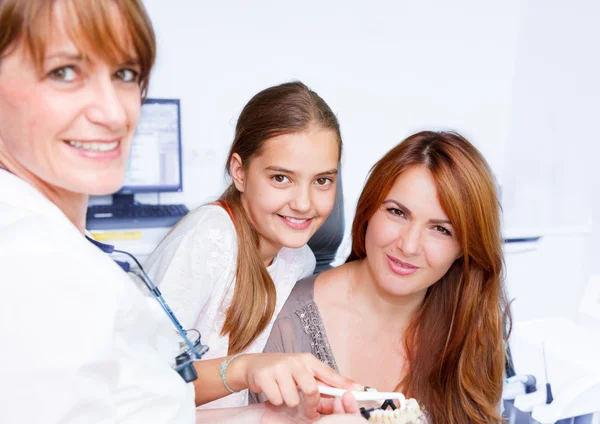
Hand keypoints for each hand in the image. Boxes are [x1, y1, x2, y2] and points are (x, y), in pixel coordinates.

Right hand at [229, 353, 357, 419]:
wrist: (252, 365)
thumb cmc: (281, 370)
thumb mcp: (300, 370)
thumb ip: (319, 380)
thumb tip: (344, 389)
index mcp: (307, 359)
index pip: (329, 373)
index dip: (344, 384)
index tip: (359, 390)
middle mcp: (294, 361)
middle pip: (312, 389)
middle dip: (311, 403)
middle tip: (308, 407)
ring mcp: (279, 367)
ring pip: (293, 399)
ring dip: (288, 401)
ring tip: (283, 391)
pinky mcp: (265, 375)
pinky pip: (277, 399)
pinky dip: (275, 400)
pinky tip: (272, 390)